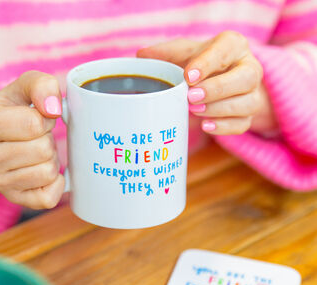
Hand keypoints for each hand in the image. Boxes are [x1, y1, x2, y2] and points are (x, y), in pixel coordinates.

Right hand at [0, 71, 64, 208]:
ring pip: (47, 172)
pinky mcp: (14, 199)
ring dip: (51, 160)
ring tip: (38, 153)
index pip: (34, 124)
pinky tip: (43, 171)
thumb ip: (42, 85)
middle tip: (37, 138)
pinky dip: (55, 183)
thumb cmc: (19, 110)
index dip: (46, 119)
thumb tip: (53, 108)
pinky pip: (48, 197)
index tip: (37, 119)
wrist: (7, 137)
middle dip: (48, 140)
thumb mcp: (27, 87)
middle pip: (42, 149)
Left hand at [137, 31, 276, 134]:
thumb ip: (166, 54)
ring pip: (246, 103)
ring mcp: (252, 94)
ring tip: (194, 111)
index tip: (188, 76)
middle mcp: (249, 68)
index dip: (208, 63)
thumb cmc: (200, 64)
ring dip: (218, 109)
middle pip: (246, 78)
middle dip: (217, 89)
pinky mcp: (248, 115)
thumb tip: (142, 56)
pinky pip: (242, 125)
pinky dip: (223, 127)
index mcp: (233, 46)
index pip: (226, 49)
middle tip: (191, 97)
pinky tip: (205, 126)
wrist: (219, 81)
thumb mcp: (184, 54)